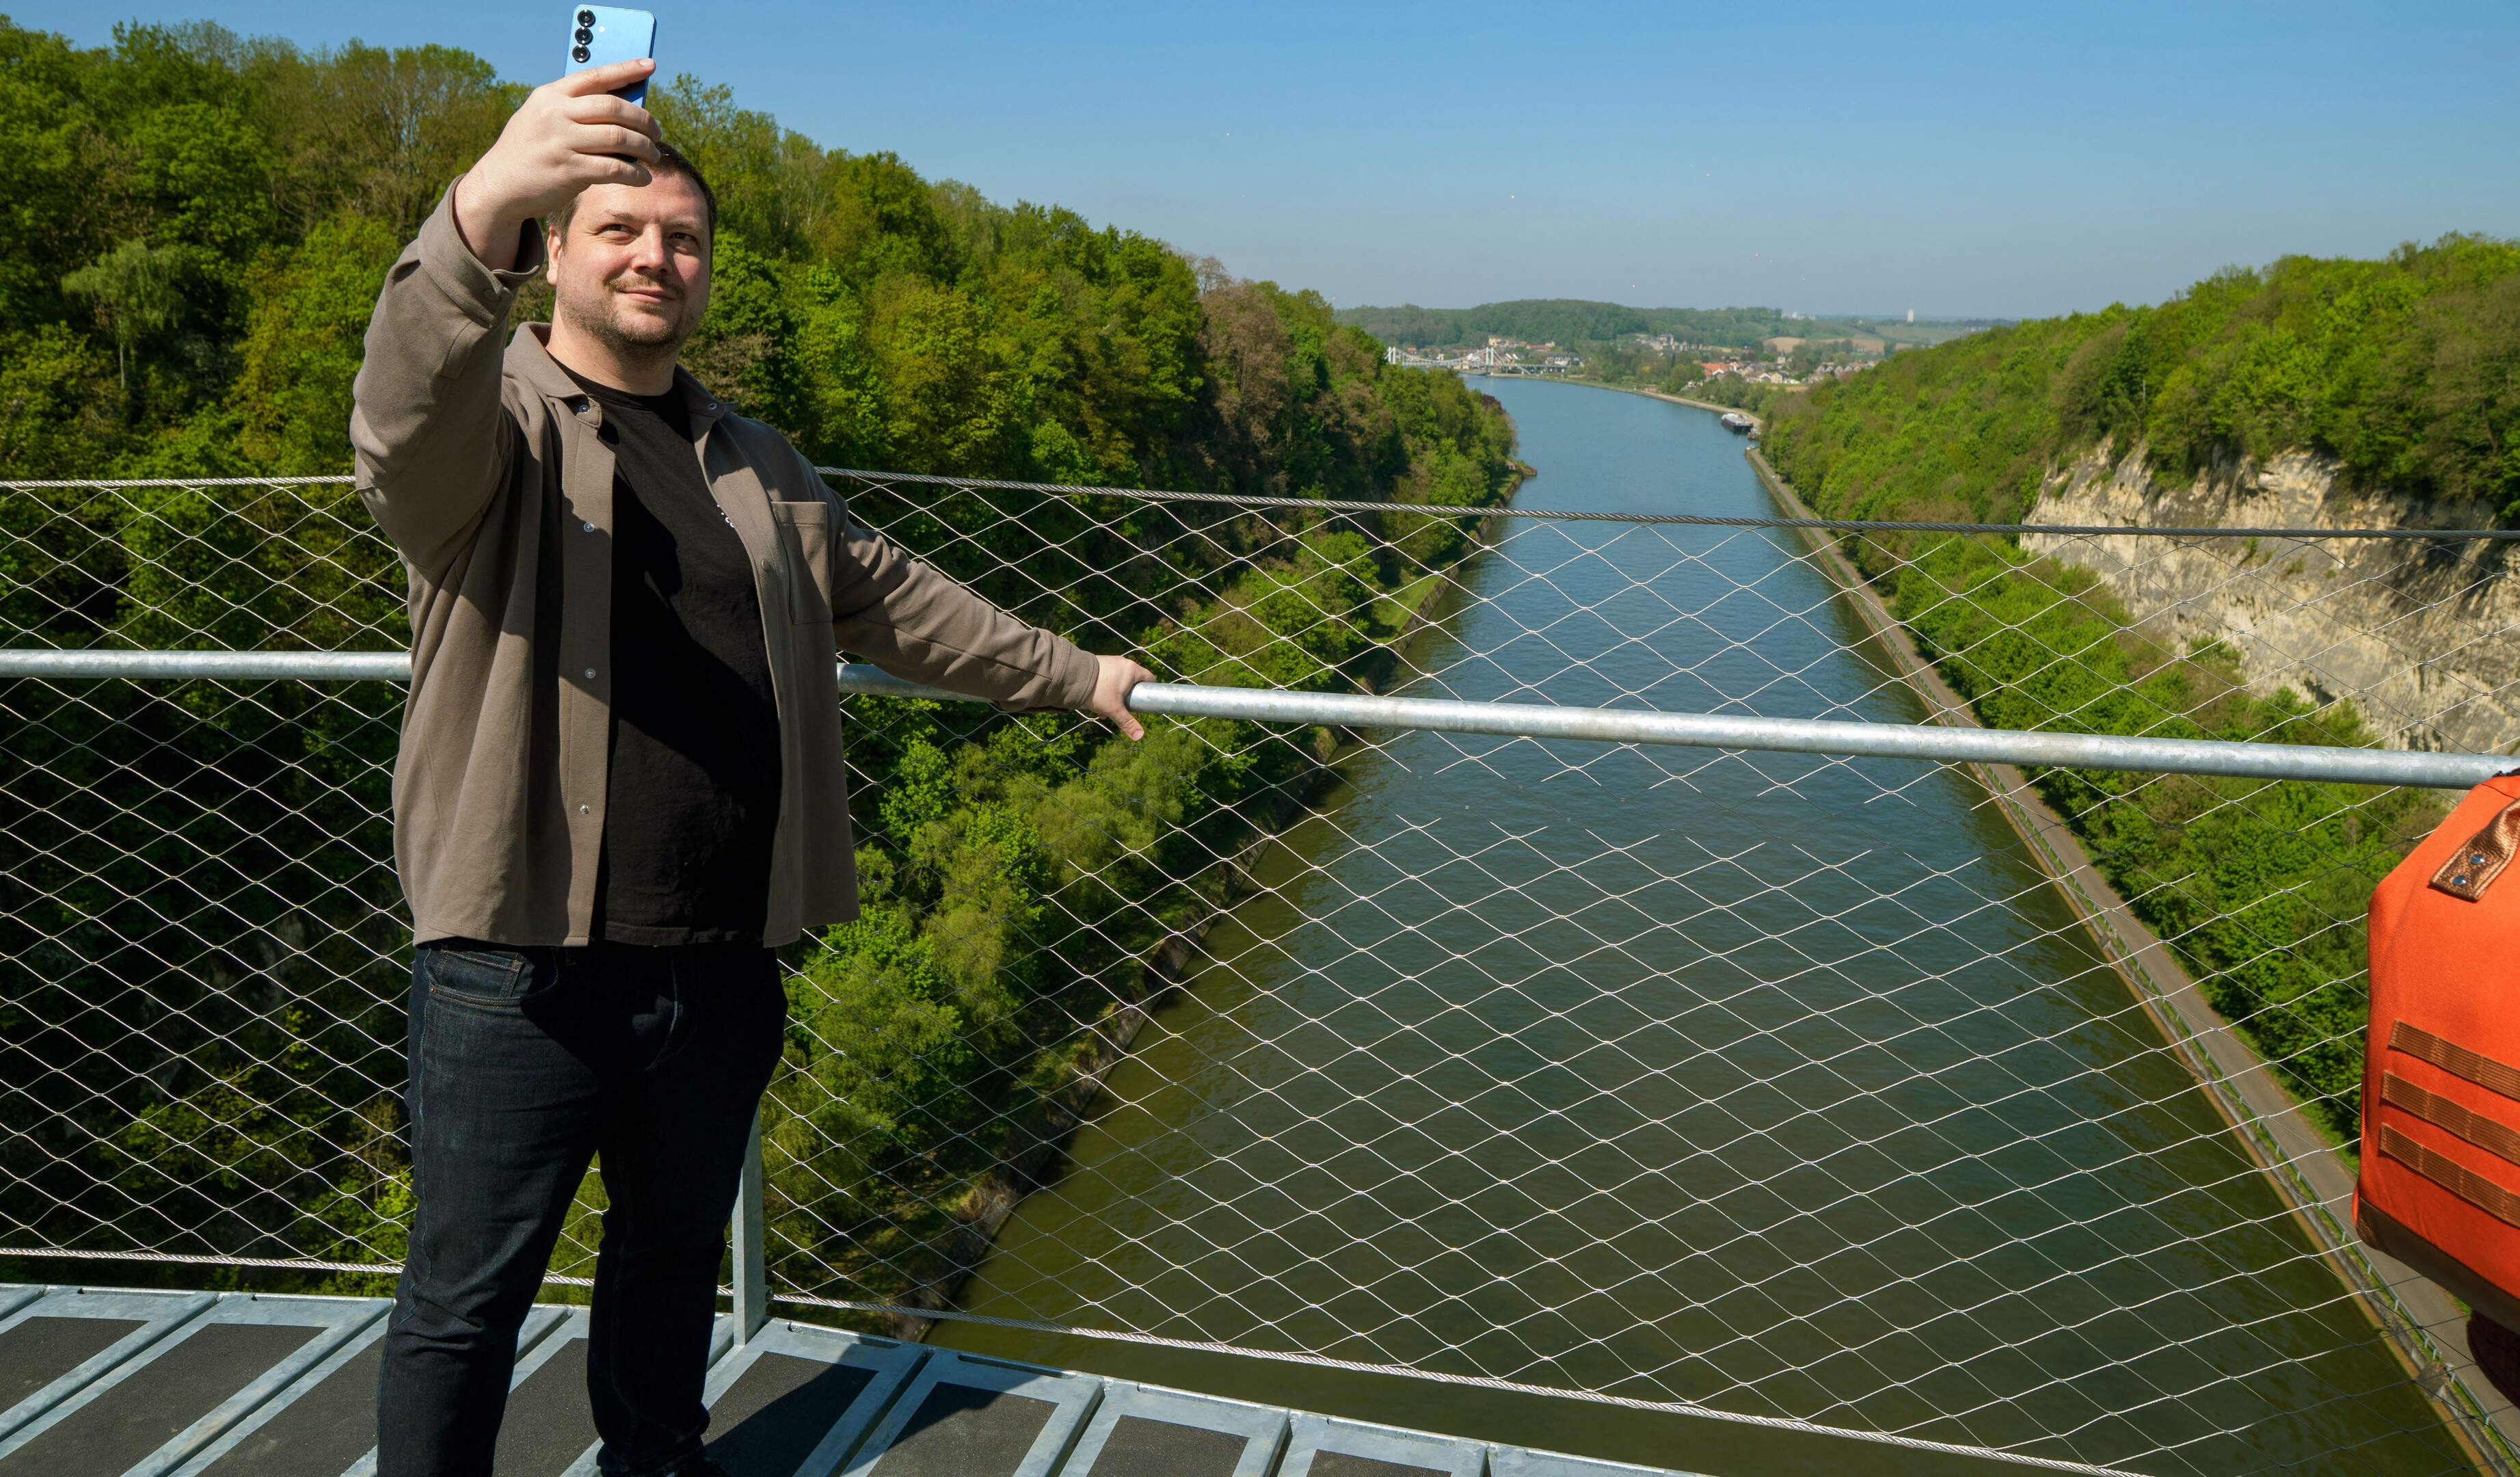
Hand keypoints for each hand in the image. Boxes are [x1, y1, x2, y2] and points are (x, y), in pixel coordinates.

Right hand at [452, 60, 662, 270]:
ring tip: (653, 156)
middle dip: (644, 120)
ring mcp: (561, 142)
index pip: (595, 76)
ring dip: (644, 148)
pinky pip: (614, 168)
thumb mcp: (542, 117)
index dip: (626, 70)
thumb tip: (625, 108)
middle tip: (657, 132)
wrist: (500, 184)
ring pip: (619, 137)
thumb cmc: (531, 149)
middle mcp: (555, 114)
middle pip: (614, 108)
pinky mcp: (569, 171)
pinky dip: (635, 173)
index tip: (649, 66)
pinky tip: (643, 177)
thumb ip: (574, 109)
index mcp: (550, 95)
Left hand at [1088, 653, 1153, 740]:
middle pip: (1133, 682)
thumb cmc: (1098, 691)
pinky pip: (1108, 677)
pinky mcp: (1100, 663)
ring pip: (1119, 681)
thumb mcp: (1114, 709)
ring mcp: (1111, 661)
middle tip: (1121, 708)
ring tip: (1104, 708)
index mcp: (1132, 669)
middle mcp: (1123, 663)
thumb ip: (1127, 723)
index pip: (1149, 678)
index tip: (1143, 702)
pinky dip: (1105, 689)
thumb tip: (1140, 736)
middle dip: (1127, 698)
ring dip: (1114, 696)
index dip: (1149, 691)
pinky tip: (1095, 700)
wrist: (1073, 676)